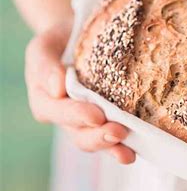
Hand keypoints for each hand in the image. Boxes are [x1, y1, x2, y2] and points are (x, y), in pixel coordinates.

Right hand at [25, 22, 135, 163]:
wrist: (80, 38)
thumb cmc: (60, 40)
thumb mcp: (45, 45)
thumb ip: (45, 65)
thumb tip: (56, 87)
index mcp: (45, 99)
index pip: (57, 111)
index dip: (76, 116)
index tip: (96, 116)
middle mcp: (65, 116)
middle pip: (78, 134)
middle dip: (98, 137)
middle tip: (118, 132)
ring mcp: (86, 122)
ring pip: (96, 140)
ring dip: (112, 147)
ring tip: (127, 152)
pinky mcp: (105, 121)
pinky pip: (112, 136)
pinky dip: (123, 146)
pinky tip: (135, 151)